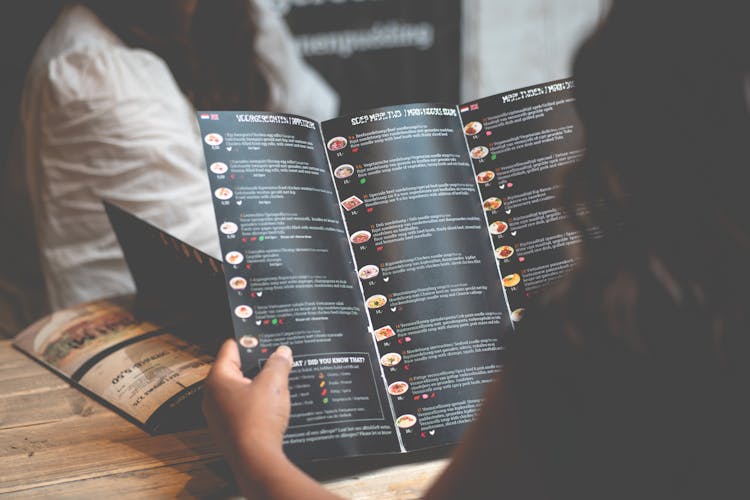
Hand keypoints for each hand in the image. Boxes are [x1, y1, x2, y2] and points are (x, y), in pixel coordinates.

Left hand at [202, 340, 293, 486]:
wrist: (256, 460)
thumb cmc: (258, 421)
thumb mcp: (274, 384)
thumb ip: (278, 363)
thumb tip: (282, 353)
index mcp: (218, 378)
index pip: (231, 348)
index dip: (249, 340)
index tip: (264, 337)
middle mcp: (213, 395)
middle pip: (236, 368)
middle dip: (257, 364)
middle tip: (276, 359)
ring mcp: (219, 414)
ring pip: (240, 390)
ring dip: (258, 385)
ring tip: (279, 381)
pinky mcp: (229, 429)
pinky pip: (242, 408)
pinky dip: (256, 403)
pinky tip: (273, 405)